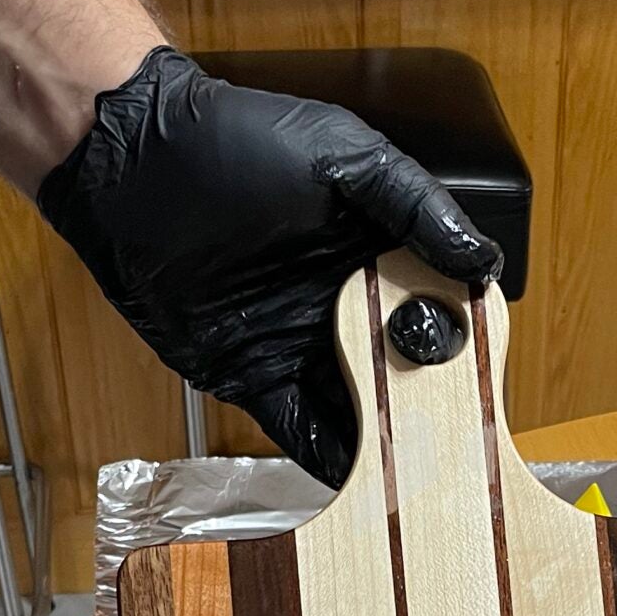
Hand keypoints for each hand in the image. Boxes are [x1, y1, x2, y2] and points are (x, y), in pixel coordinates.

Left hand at [37, 47, 502, 486]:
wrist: (132, 167)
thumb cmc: (230, 140)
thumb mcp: (343, 154)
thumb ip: (414, 203)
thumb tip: (480, 256)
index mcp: (373, 251)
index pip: (436, 304)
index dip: (462, 339)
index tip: (484, 371)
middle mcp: (342, 303)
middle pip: (401, 366)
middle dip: (429, 403)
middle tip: (457, 438)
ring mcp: (299, 344)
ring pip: (357, 405)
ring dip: (386, 437)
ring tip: (418, 470)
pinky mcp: (252, 377)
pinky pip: (300, 427)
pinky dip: (330, 455)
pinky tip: (361, 475)